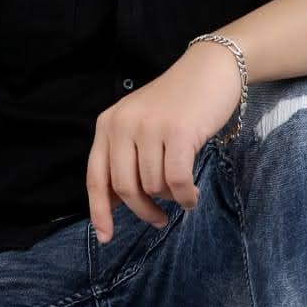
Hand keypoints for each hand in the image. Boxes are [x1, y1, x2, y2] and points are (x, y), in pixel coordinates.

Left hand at [86, 40, 244, 243]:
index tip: (105, 237)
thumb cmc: (176, 104)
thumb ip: (123, 158)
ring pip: (153, 186)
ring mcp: (150, 128)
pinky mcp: (178, 133)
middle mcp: (123, 125)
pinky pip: (177, 181)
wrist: (210, 70)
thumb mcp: (139, 124)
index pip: (96, 177)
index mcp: (108, 124)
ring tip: (181, 190)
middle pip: (125, 188)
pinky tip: (192, 195)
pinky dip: (185, 196)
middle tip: (158, 219)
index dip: (99, 211)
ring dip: (169, 197)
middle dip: (143, 211)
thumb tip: (111, 204)